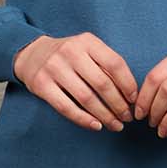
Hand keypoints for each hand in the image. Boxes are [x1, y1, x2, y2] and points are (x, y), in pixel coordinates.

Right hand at [14, 32, 136, 130]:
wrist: (31, 54)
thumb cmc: (69, 56)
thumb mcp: (87, 50)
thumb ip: (106, 65)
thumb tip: (130, 94)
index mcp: (87, 41)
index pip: (114, 64)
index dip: (128, 84)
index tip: (134, 100)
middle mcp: (70, 52)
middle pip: (102, 84)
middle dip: (118, 105)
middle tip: (127, 117)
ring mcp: (54, 68)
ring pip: (86, 98)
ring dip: (104, 115)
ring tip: (115, 125)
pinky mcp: (41, 84)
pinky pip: (66, 107)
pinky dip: (84, 119)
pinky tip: (96, 126)